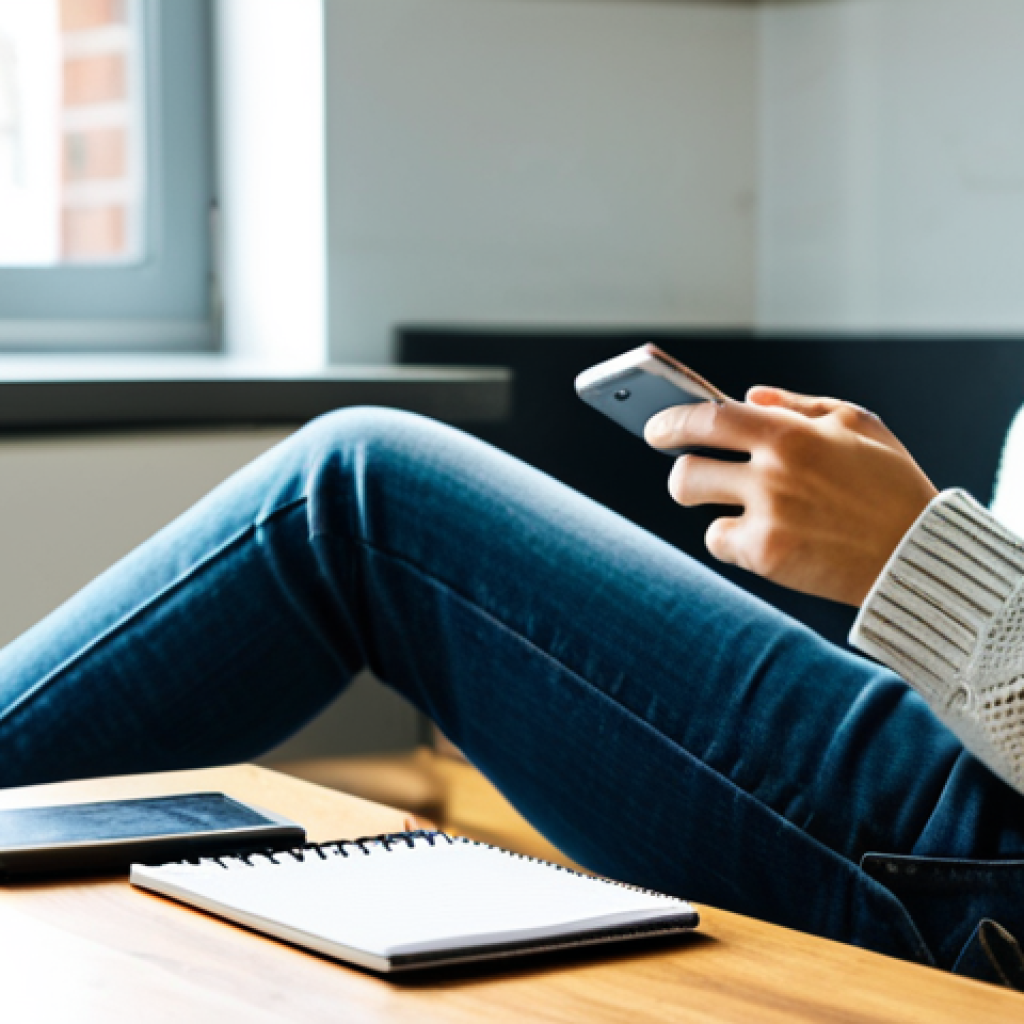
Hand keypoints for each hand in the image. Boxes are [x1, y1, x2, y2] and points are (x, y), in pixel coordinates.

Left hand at [643, 387, 938, 605]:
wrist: (918, 554)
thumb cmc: (889, 484)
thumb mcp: (859, 425)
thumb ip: (800, 405)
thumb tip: (750, 393)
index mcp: (790, 434)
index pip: (708, 418)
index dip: (671, 422)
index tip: (654, 428)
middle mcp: (772, 474)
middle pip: (685, 472)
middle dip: (681, 473)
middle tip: (690, 475)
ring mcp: (767, 517)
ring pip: (698, 508)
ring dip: (707, 505)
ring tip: (731, 505)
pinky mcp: (766, 556)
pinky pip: (720, 541)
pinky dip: (733, 539)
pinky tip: (763, 536)